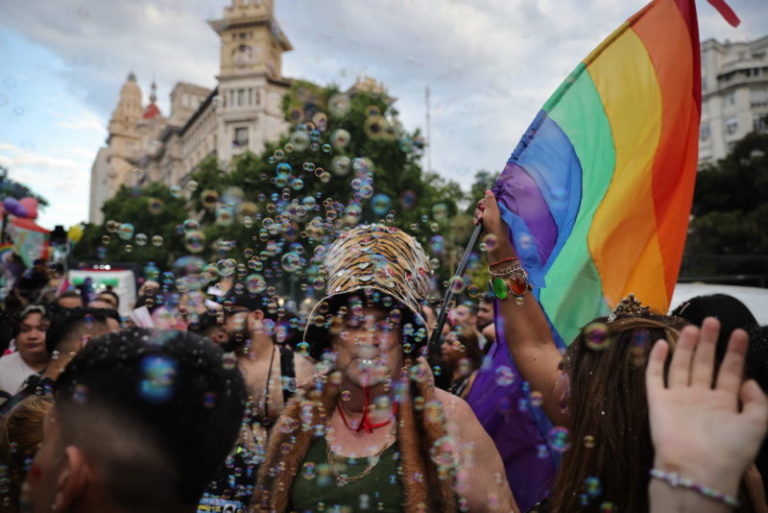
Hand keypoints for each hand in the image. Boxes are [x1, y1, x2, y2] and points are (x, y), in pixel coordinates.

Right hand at [472, 190, 515, 259]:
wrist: (494, 242)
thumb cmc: (494, 225)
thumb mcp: (492, 210)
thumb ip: (490, 199)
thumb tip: (488, 190)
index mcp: (497, 208)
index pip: (487, 200)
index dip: (482, 203)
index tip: (483, 207)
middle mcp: (494, 213)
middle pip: (481, 207)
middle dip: (479, 211)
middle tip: (481, 217)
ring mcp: (489, 221)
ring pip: (478, 214)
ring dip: (476, 217)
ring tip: (478, 222)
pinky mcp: (485, 227)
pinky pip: (477, 222)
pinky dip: (476, 223)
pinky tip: (476, 225)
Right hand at [646, 317, 767, 494]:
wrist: (697, 468)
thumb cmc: (730, 449)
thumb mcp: (758, 424)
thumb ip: (757, 401)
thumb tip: (748, 380)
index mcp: (724, 404)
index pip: (730, 372)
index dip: (735, 352)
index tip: (739, 332)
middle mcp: (701, 398)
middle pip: (704, 364)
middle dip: (709, 343)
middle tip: (712, 321)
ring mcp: (678, 399)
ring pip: (681, 366)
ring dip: (685, 346)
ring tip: (692, 327)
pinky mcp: (658, 401)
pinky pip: (655, 377)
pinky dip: (656, 361)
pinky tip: (661, 344)